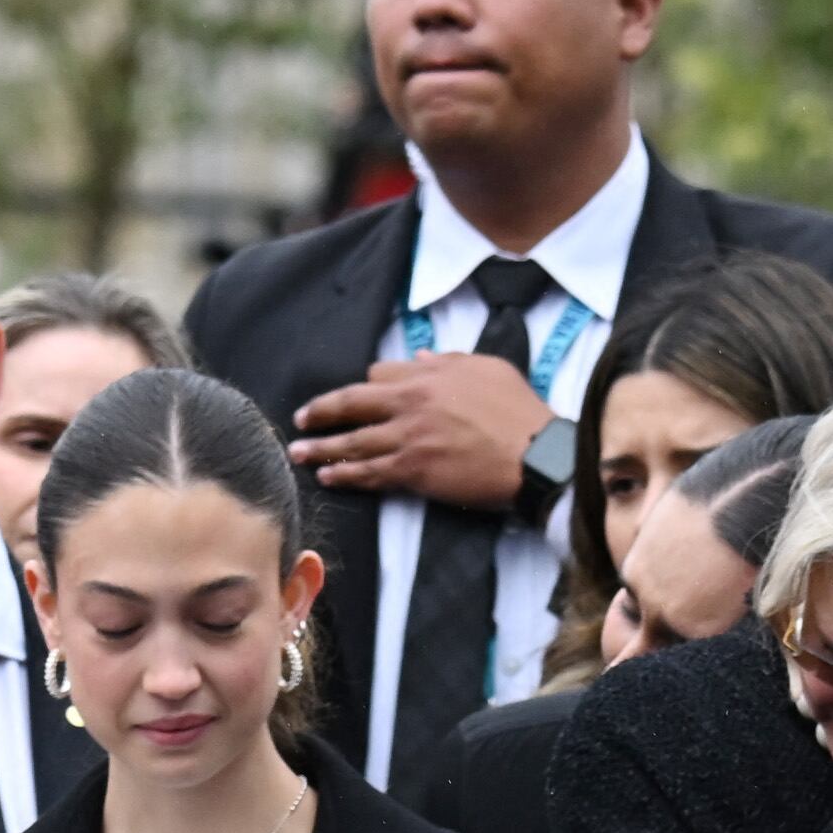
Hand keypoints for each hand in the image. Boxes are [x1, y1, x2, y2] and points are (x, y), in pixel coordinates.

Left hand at [288, 355, 551, 507]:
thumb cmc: (519, 410)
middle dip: (321, 411)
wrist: (534, 454)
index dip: (364, 386)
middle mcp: (410, 403)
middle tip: (300, 420)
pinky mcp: (413, 471)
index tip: (354, 397)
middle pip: (352, 403)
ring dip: (322, 447)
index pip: (379, 375)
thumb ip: (450, 361)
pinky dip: (345, 474)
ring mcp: (408, 438)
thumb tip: (424, 356)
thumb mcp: (488, 368)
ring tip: (298, 453)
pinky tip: (327, 476)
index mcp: (428, 375)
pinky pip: (369, 473)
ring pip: (353, 441)